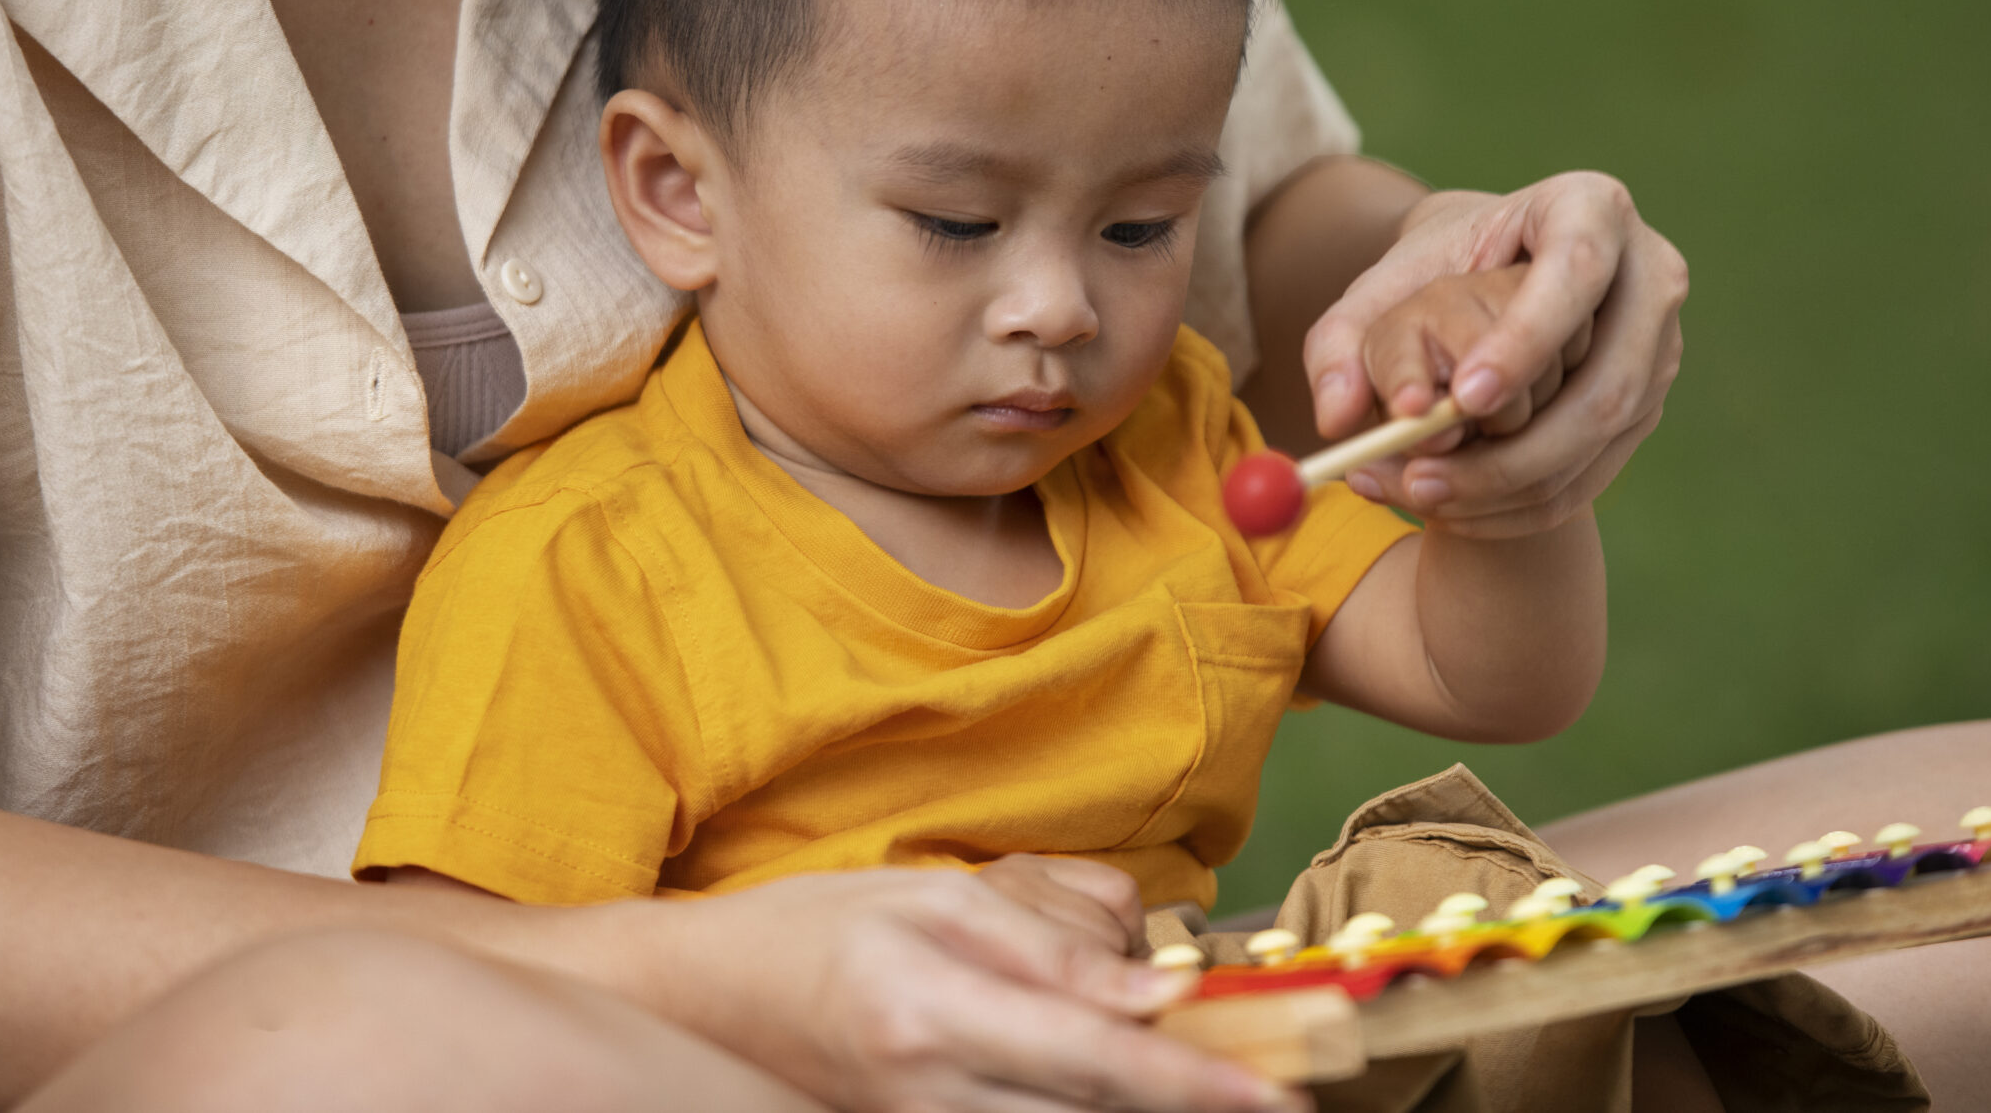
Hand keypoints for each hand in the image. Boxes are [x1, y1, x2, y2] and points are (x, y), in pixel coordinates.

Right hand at [594, 868, 1300, 1112]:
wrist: (712, 999)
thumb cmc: (827, 926)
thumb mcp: (940, 897)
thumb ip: (1053, 941)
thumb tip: (1161, 989)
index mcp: (933, 1009)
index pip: (1095, 1056)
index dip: (1194, 1082)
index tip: (1279, 1095)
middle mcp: (933, 1093)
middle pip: (1097, 1106)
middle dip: (1188, 1087)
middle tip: (1278, 1064)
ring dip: (1134, 1083)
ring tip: (1163, 1036)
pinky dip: (1084, 1092)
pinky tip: (1099, 1050)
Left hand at [1302, 173, 1686, 540]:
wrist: (1490, 275)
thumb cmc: (1436, 268)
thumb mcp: (1382, 286)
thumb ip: (1339, 340)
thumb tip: (1336, 418)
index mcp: (1588, 207)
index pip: (1574, 270)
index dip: (1528, 340)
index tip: (1464, 399)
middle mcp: (1647, 273)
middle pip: (1606, 377)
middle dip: (1516, 445)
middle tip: (1423, 479)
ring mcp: (1661, 342)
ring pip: (1603, 434)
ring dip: (1512, 483)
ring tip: (1417, 494)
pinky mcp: (1651, 399)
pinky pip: (1598, 469)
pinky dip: (1527, 503)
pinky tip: (1455, 509)